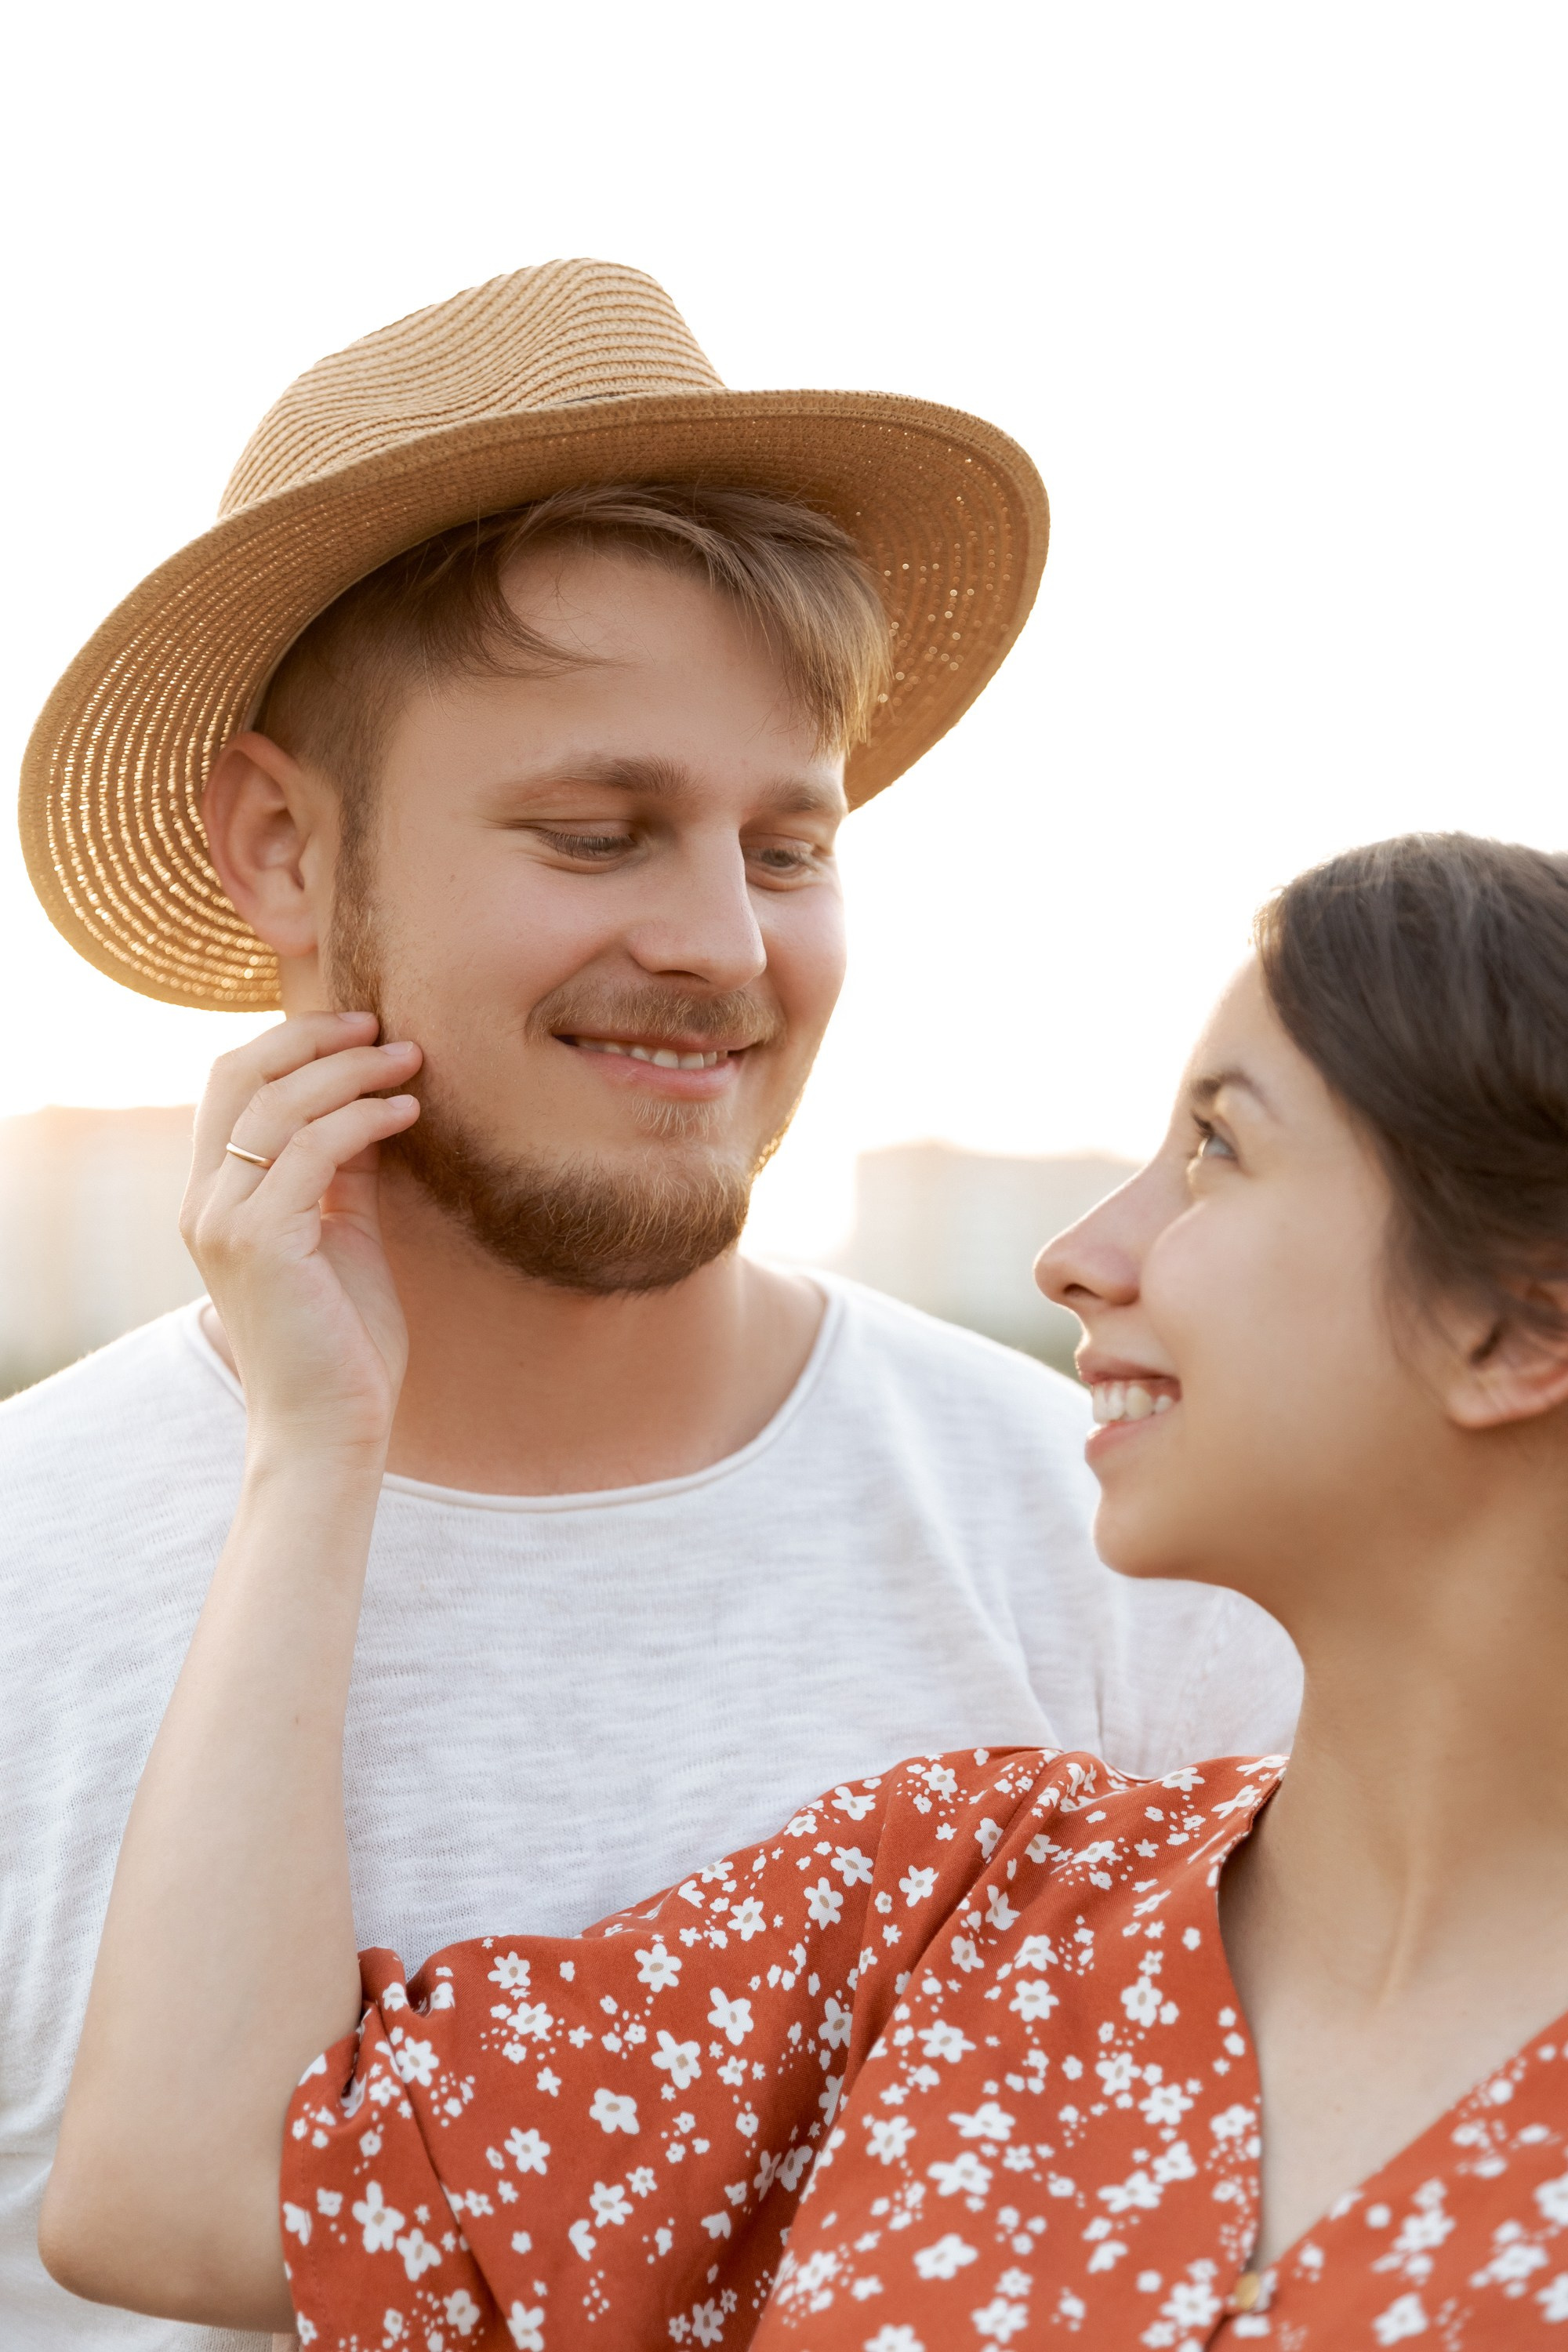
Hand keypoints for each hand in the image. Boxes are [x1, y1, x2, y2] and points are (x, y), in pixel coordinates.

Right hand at [181, 1011, 422, 1457]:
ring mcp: (225, 1221)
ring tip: (412, 1062)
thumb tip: (374, 1103)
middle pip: (241, 1075)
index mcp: (214, 1198)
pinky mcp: (261, 1241)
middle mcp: (204, 1203)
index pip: (231, 1085)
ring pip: (279, 1104)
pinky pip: (313, 1149)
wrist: (331, 1428)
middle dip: (315, 1038)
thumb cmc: (344, 1342)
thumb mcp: (343, 1235)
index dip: (292, 1042)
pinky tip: (409, 1113)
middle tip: (385, 1026)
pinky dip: (364, 1118)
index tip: (363, 1028)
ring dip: (351, 1071)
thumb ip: (345, 1172)